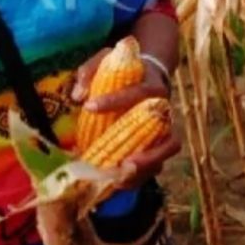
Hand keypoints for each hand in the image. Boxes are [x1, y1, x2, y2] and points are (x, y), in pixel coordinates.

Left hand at [71, 49, 178, 187]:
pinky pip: (156, 166)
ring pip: (165, 153)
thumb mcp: (107, 60)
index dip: (114, 100)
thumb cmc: (125, 71)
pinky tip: (118, 184)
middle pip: (167, 134)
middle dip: (148, 152)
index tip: (89, 106)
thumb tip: (78, 96)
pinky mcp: (158, 146)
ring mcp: (164, 130)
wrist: (149, 76)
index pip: (138, 93)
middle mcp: (164, 111)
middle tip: (124, 163)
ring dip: (146, 170)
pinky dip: (139, 177)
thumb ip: (90, 72)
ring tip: (121, 180)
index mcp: (152, 86)